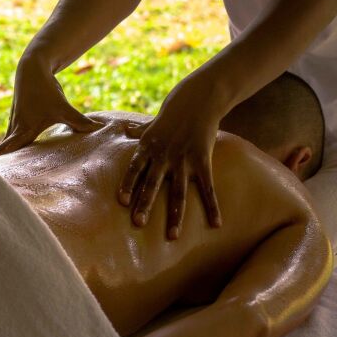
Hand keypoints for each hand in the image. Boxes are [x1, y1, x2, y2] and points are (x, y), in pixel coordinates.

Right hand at [0, 54, 103, 158]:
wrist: (33, 69)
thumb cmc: (46, 90)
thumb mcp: (63, 107)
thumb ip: (79, 120)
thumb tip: (97, 129)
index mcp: (24, 129)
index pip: (10, 149)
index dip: (0, 160)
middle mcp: (16, 128)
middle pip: (6, 150)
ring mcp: (15, 123)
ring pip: (8, 143)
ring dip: (3, 156)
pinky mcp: (18, 119)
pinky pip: (12, 137)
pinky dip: (9, 146)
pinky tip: (8, 154)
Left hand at [119, 78, 221, 239]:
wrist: (198, 100)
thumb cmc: (174, 113)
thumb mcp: (152, 123)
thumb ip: (139, 131)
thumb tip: (124, 130)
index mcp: (149, 147)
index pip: (135, 168)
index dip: (127, 184)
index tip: (121, 201)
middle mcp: (163, 155)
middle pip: (152, 183)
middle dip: (145, 204)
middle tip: (138, 224)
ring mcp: (184, 159)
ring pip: (178, 192)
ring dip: (175, 215)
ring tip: (172, 236)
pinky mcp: (203, 160)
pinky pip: (208, 188)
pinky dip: (212, 206)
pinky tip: (215, 224)